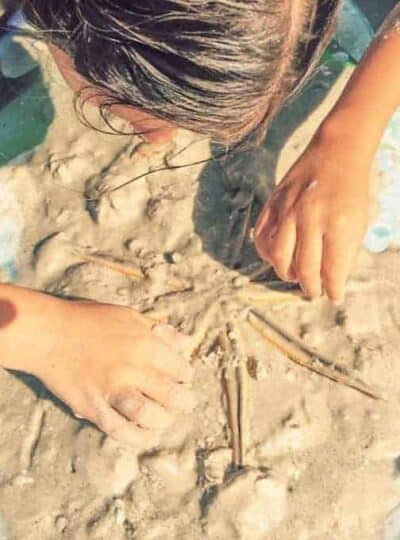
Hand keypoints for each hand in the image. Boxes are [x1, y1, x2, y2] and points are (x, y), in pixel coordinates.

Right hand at [33, 300, 194, 447]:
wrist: (49, 333)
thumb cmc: (90, 320)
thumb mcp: (130, 316)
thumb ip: (160, 331)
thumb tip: (187, 342)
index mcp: (145, 344)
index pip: (180, 368)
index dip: (185, 375)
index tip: (182, 378)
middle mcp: (132, 368)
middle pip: (171, 396)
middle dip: (184, 402)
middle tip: (184, 403)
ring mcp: (111, 390)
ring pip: (149, 416)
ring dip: (164, 421)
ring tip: (166, 418)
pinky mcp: (92, 406)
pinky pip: (119, 429)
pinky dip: (137, 437)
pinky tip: (147, 435)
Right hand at [254, 126, 371, 302]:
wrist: (336, 152)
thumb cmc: (351, 189)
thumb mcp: (359, 222)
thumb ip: (345, 252)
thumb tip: (332, 280)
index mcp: (338, 224)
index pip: (332, 271)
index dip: (333, 290)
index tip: (334, 296)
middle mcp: (310, 218)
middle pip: (304, 269)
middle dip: (310, 288)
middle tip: (314, 292)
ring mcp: (288, 210)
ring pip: (278, 258)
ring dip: (287, 274)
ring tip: (295, 276)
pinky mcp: (273, 204)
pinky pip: (261, 238)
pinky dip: (266, 254)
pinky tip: (277, 258)